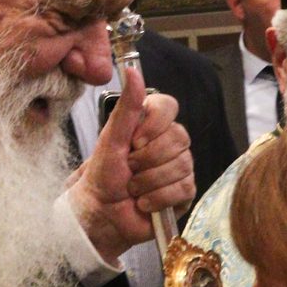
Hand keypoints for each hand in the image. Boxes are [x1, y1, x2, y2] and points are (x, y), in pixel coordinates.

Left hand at [69, 69, 194, 262]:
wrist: (101, 214)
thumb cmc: (102, 176)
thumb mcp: (110, 139)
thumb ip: (126, 107)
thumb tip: (133, 71)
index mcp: (151, 125)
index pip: (169, 106)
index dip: (153, 125)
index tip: (134, 141)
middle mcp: (169, 143)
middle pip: (178, 137)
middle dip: (147, 159)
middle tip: (129, 169)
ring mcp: (180, 167)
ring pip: (181, 164)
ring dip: (149, 181)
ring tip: (133, 189)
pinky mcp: (185, 192)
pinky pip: (183, 188)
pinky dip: (158, 198)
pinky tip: (144, 203)